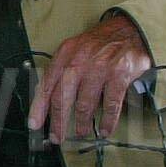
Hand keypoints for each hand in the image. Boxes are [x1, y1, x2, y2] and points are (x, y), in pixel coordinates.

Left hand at [29, 12, 151, 143]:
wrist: (131, 29)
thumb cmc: (100, 44)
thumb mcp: (75, 50)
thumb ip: (62, 71)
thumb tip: (47, 100)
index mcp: (65, 55)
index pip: (46, 85)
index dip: (39, 107)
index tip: (35, 124)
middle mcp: (79, 61)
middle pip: (62, 97)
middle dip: (58, 121)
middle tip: (58, 137)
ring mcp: (100, 68)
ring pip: (85, 104)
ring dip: (82, 123)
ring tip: (82, 132)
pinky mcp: (120, 74)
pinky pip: (111, 104)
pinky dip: (108, 120)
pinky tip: (105, 129)